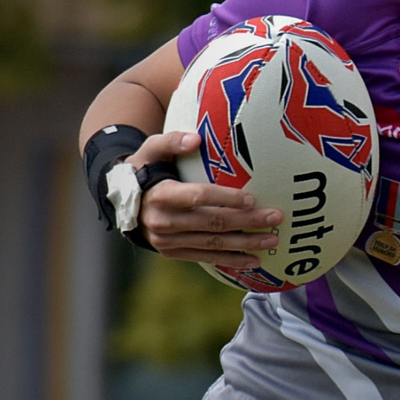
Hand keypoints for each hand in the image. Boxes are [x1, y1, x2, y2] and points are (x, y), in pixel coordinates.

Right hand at [130, 132, 281, 265]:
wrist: (123, 202)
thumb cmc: (145, 169)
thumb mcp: (151, 149)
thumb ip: (172, 141)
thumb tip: (196, 139)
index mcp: (161, 195)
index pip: (198, 197)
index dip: (226, 198)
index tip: (253, 198)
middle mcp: (162, 221)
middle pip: (212, 222)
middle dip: (247, 221)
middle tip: (276, 217)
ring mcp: (167, 241)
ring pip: (212, 244)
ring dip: (245, 243)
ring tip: (273, 240)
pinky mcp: (172, 252)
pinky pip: (205, 258)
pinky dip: (230, 261)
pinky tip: (254, 260)